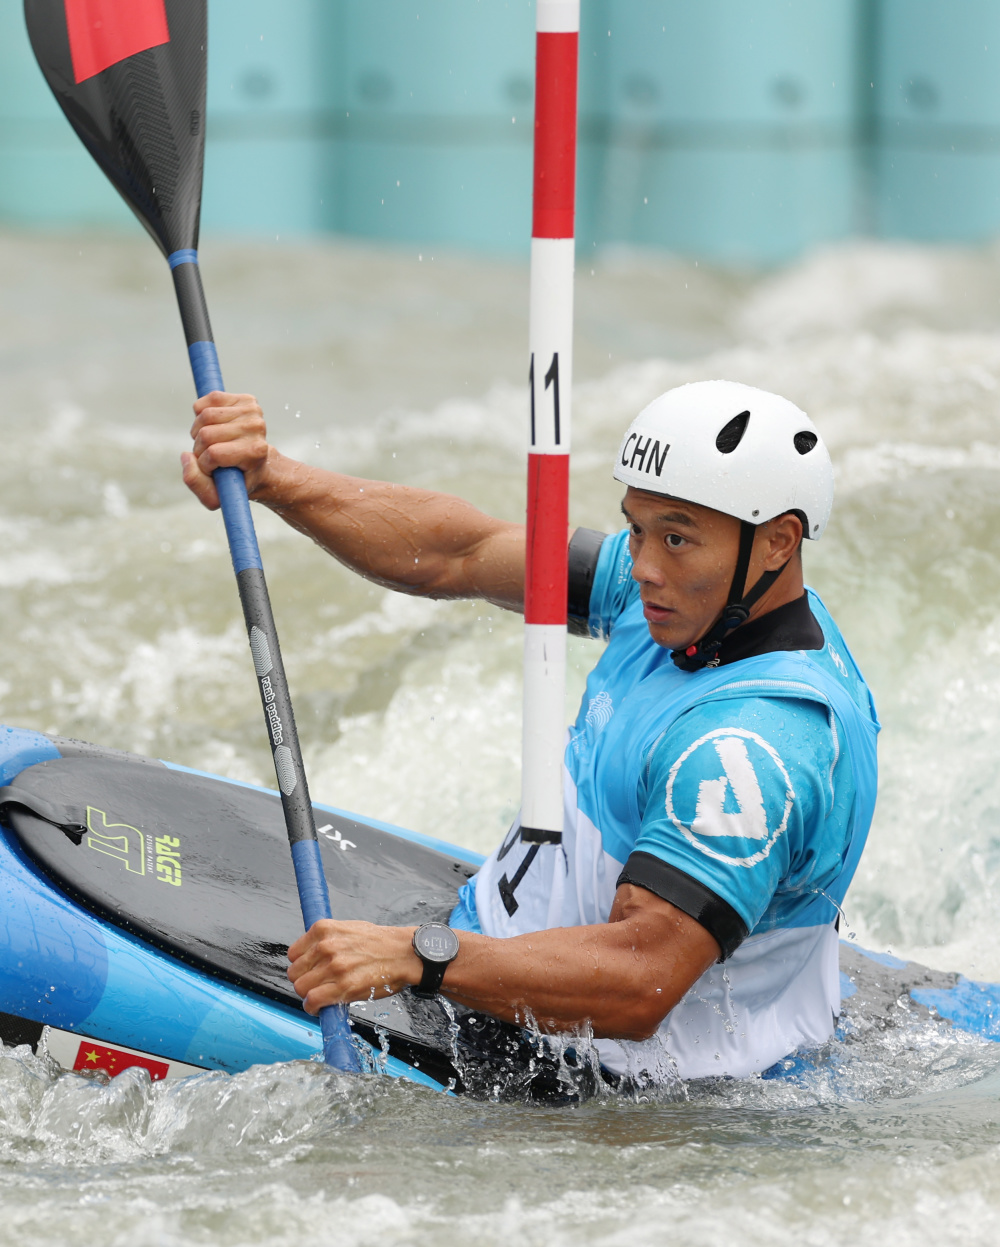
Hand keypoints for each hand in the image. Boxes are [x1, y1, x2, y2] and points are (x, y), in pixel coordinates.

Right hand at [181, 390, 272, 509]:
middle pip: (205, 434)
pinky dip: (201, 412)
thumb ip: (195, 482)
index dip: (204, 464)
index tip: (213, 469)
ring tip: (211, 440)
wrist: (258, 465)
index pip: (213, 453)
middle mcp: (257, 428)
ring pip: (204, 415)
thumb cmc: (236, 480)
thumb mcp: (216, 495)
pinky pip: (209, 399)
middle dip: (199, 447)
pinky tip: (212, 424)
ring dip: (199, 430)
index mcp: (255, 452)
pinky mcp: (247, 399)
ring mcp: (254, 412)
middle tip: (211, 454)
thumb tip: (185, 455)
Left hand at [287, 920, 423, 1013]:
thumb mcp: (349, 928)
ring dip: (309, 995)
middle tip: (317, 985)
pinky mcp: (344, 986)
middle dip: (303, 981)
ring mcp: (334, 967)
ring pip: (301, 988)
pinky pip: (313, 1001)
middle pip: (294, 973)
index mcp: (324, 929)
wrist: (404, 953)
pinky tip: (320, 1007)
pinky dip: (313, 1007)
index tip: (309, 971)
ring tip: (322, 995)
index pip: (293, 953)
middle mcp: (326, 946)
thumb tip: (311, 954)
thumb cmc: (379, 942)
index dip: (301, 965)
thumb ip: (327, 938)